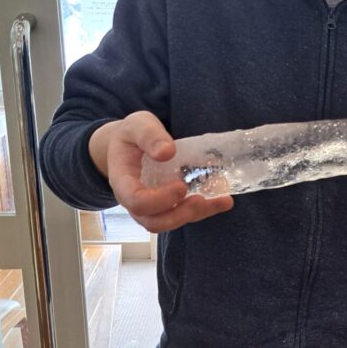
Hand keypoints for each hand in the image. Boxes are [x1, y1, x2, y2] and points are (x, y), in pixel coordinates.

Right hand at [88, 111, 232, 232]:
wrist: (129, 145)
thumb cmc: (131, 136)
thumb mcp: (137, 125)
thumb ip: (149, 135)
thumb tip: (166, 152)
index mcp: (122, 182)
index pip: (136, 201)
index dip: (159, 200)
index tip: (181, 186)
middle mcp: (134, 201)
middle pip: (154, 222)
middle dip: (180, 215)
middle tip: (202, 199)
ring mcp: (151, 208)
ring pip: (171, 222)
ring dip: (197, 214)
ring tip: (222, 201)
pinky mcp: (167, 207)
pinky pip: (183, 215)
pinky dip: (205, 210)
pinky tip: (224, 200)